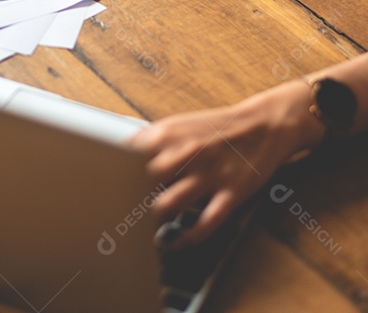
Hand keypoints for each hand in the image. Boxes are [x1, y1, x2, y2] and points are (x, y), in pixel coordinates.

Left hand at [130, 82, 319, 247]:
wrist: (265, 124)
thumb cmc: (217, 128)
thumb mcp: (179, 125)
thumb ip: (151, 143)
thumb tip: (118, 159)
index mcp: (169, 134)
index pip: (127, 158)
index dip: (112, 177)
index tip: (103, 192)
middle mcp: (187, 153)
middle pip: (143, 183)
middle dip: (130, 201)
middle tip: (121, 216)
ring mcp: (209, 174)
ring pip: (169, 204)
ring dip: (154, 222)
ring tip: (145, 233)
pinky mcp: (231, 193)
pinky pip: (206, 223)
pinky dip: (187, 238)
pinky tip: (177, 243)